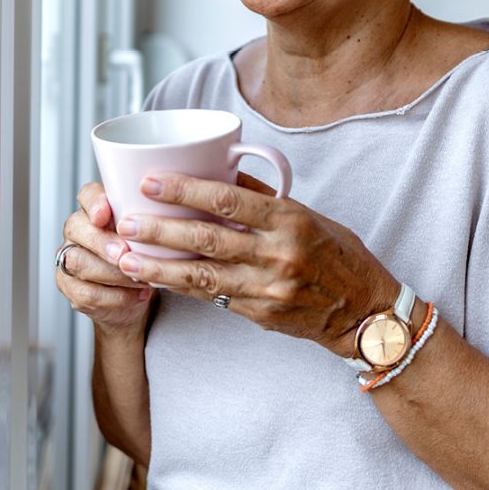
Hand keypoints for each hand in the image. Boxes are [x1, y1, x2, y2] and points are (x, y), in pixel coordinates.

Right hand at [56, 182, 155, 332]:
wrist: (140, 296)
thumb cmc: (147, 256)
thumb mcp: (154, 234)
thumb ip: (155, 218)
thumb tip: (175, 207)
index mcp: (97, 210)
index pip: (87, 195)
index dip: (93, 203)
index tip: (104, 214)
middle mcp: (79, 231)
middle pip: (76, 227)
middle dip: (101, 241)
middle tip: (123, 253)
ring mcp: (69, 259)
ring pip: (78, 261)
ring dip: (112, 273)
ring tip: (140, 279)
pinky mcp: (71, 288)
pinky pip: (86, 293)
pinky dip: (115, 297)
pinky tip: (138, 295)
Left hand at [115, 172, 398, 354]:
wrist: (364, 313)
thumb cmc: (338, 255)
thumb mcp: (308, 216)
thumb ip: (264, 199)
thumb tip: (222, 174)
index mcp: (290, 220)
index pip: (229, 200)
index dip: (185, 190)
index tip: (152, 181)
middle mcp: (277, 255)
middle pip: (207, 239)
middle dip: (160, 229)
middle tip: (124, 220)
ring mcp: (268, 290)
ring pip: (202, 277)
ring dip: (159, 267)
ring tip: (124, 257)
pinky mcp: (260, 315)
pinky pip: (213, 298)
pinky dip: (182, 288)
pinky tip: (156, 279)